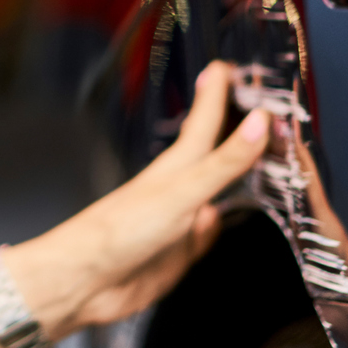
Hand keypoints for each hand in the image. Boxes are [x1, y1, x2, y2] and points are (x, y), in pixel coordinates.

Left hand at [10, 62, 267, 335]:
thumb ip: (223, 163)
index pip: (206, 119)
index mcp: (179, 165)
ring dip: (235, 176)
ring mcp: (182, 219)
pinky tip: (226, 220)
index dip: (218, 91)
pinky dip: (221, 223)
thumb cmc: (120, 231)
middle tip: (259, 108)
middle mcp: (182, 188)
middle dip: (237, 131)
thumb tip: (260, 123)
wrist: (86, 281)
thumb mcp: (181, 192)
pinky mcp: (180, 251)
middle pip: (216, 153)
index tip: (228, 65)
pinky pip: (209, 232)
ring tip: (256, 158)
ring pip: (217, 191)